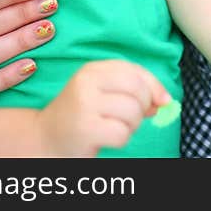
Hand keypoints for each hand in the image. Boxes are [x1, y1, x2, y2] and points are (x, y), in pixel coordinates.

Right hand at [37, 60, 171, 156]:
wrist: (44, 139)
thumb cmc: (82, 116)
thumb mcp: (105, 94)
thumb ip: (134, 91)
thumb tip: (165, 100)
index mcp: (93, 69)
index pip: (136, 71)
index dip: (154, 87)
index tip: (160, 102)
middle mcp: (87, 82)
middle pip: (138, 89)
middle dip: (144, 107)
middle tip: (132, 118)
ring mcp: (84, 105)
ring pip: (133, 112)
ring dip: (132, 126)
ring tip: (115, 128)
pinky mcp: (85, 129)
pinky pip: (122, 133)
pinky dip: (122, 140)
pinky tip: (106, 139)